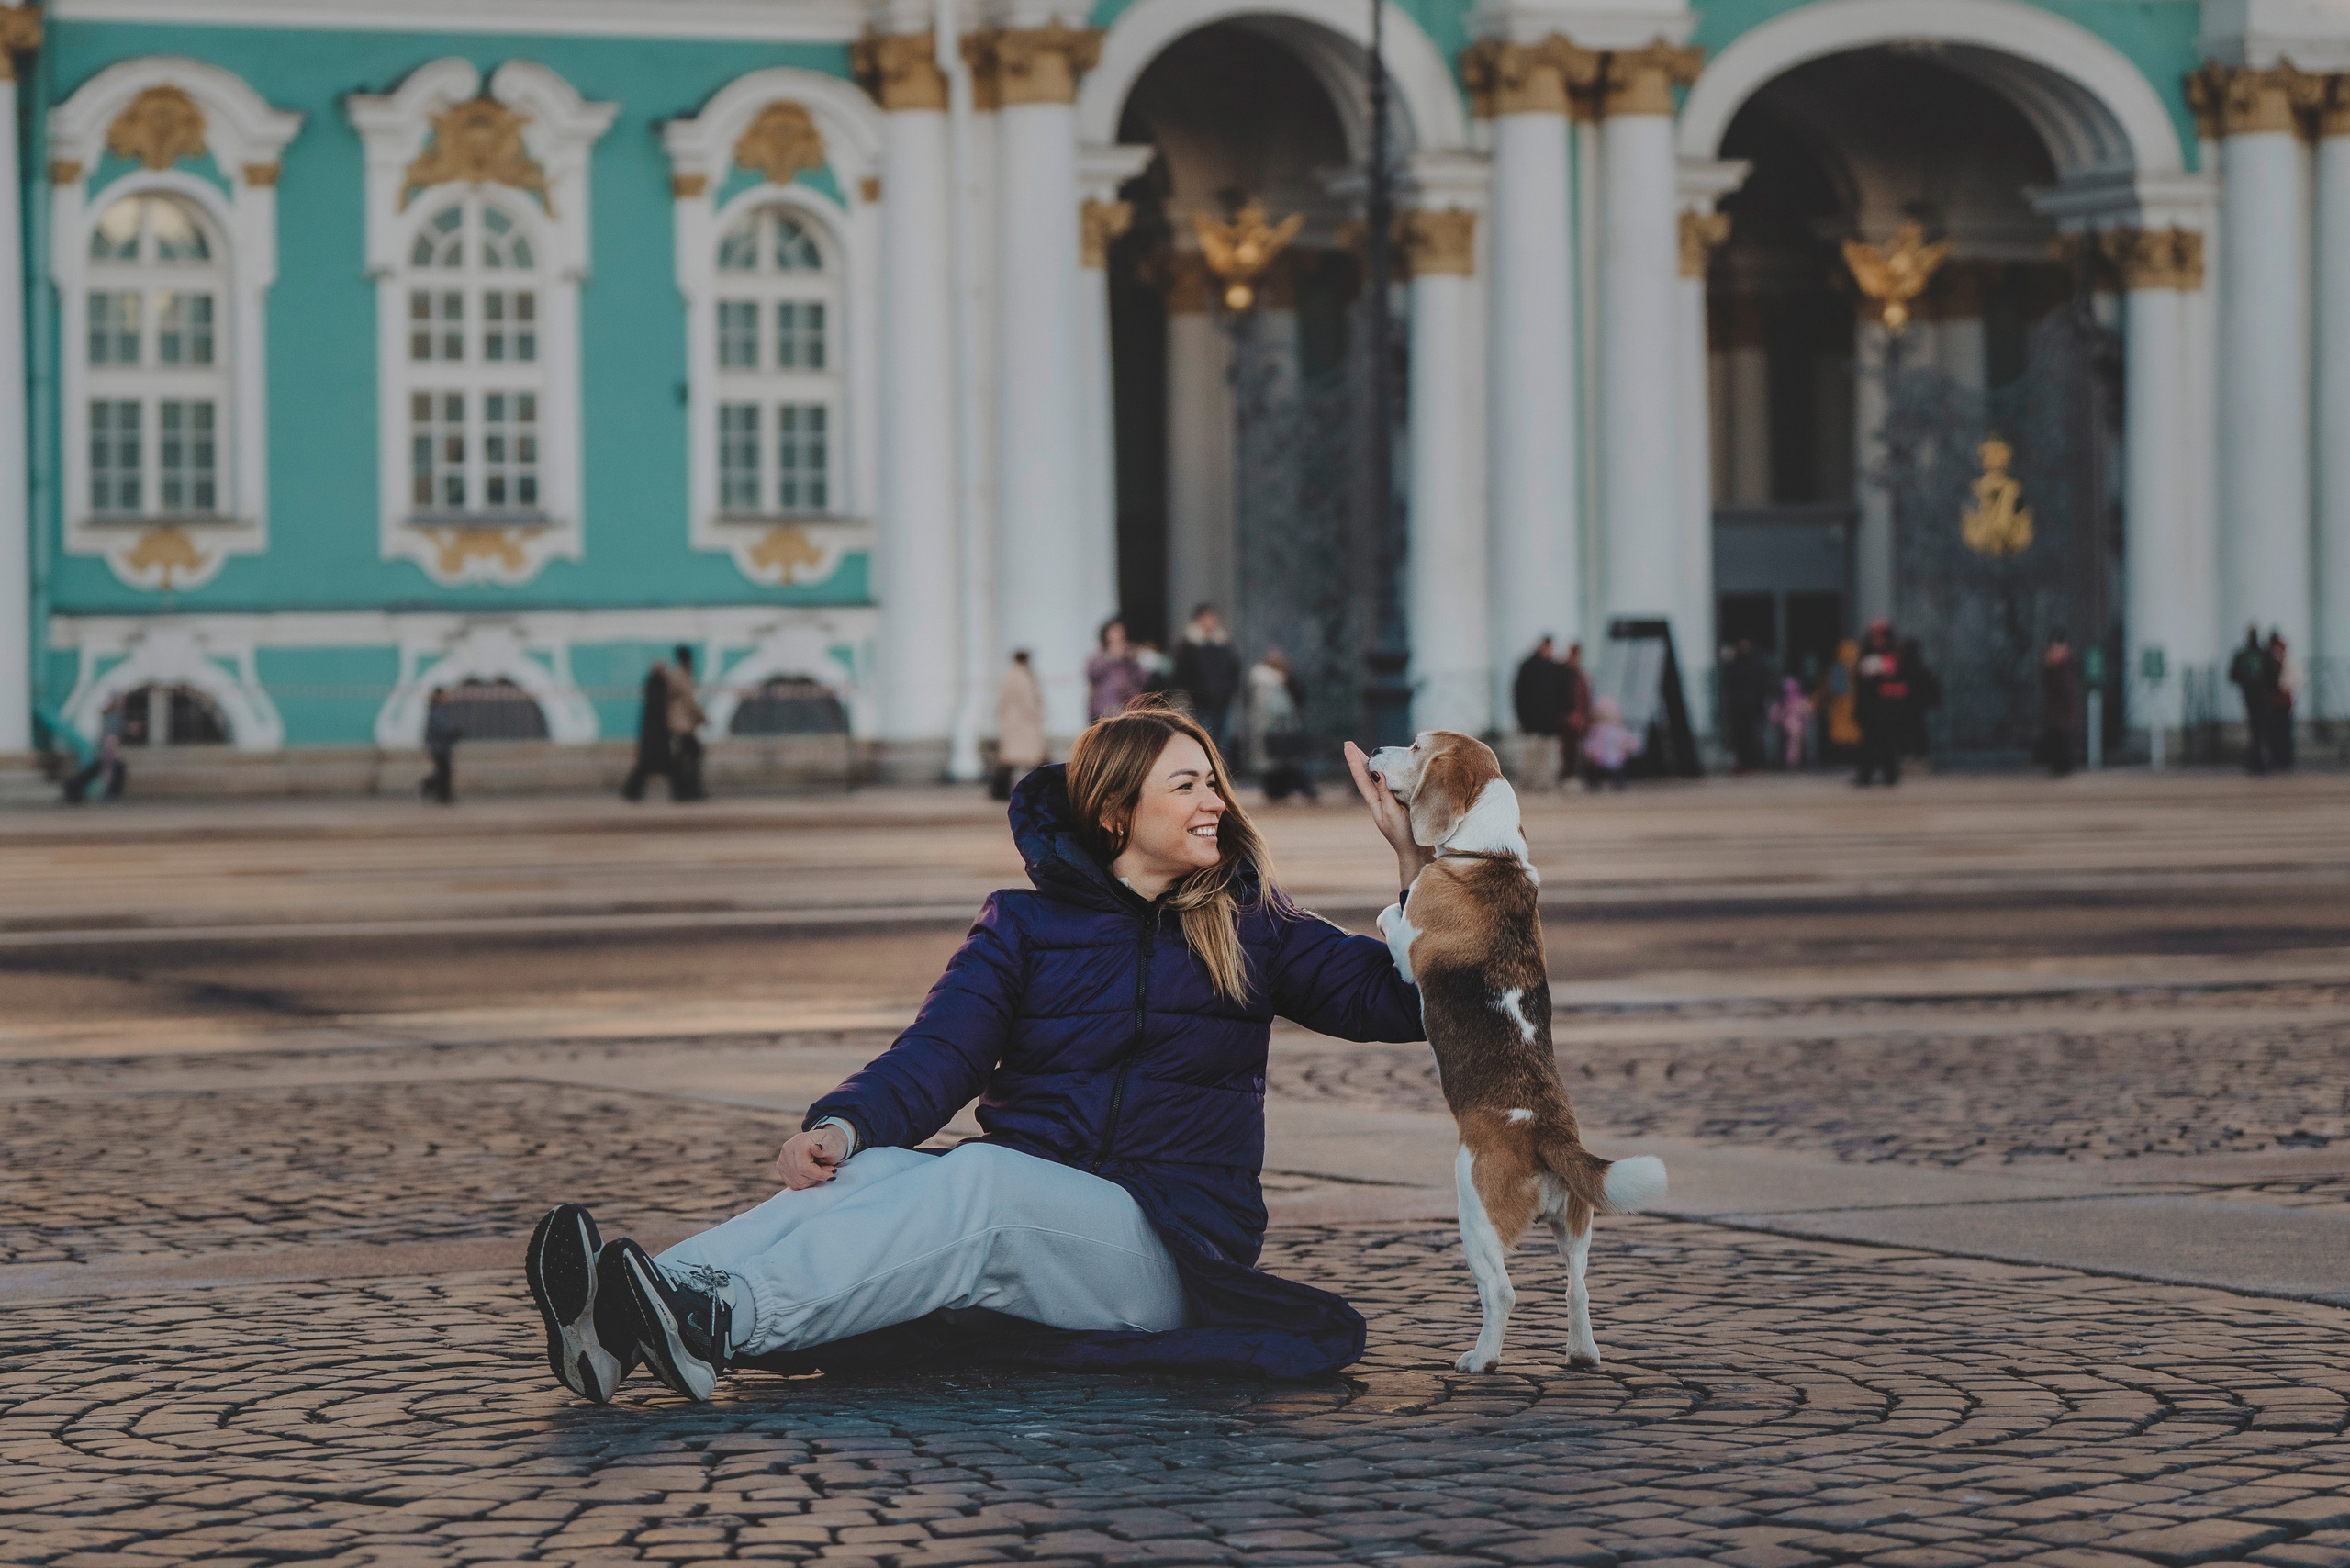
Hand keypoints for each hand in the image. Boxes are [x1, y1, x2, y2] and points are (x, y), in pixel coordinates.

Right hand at [775, 1124, 850, 1188]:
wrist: (825, 1143)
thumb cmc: (831, 1144)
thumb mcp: (834, 1143)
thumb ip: (827, 1147)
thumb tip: (816, 1148)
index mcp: (799, 1141)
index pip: (804, 1167)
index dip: (819, 1174)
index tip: (832, 1174)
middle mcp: (787, 1149)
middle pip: (800, 1177)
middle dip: (817, 1177)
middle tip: (828, 1169)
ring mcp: (782, 1158)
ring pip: (797, 1182)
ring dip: (812, 1180)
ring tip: (820, 1169)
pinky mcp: (781, 1167)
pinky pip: (794, 1184)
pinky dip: (805, 1182)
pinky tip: (811, 1172)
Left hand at [1345, 741, 1431, 886]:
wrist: (1416, 851)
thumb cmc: (1403, 835)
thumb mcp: (1392, 813)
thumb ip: (1384, 793)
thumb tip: (1377, 772)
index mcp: (1375, 802)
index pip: (1361, 777)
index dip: (1355, 761)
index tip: (1348, 746)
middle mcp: (1379, 800)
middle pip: (1366, 776)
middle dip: (1358, 759)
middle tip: (1349, 744)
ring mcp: (1389, 802)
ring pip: (1376, 779)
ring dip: (1370, 764)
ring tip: (1363, 752)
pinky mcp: (1399, 803)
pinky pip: (1389, 784)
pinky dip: (1386, 772)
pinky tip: (1386, 768)